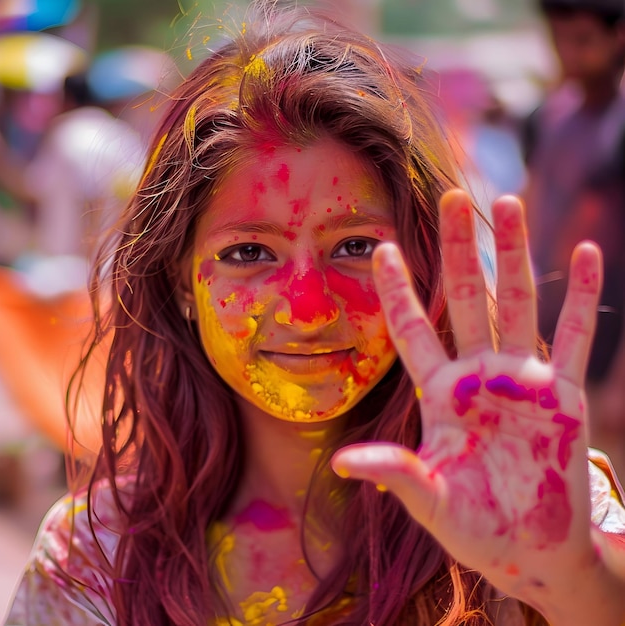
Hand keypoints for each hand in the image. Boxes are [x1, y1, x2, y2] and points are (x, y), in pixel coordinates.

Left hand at [331, 189, 622, 623]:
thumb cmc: (474, 528)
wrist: (530, 550)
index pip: (411, 328)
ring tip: (508, 202)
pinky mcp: (564, 397)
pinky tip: (585, 254)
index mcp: (439, 393)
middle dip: (459, 249)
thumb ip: (395, 474)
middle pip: (466, 297)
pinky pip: (575, 338)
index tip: (379, 246)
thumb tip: (343, 465)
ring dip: (515, 253)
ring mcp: (523, 380)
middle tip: (453, 197)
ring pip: (517, 303)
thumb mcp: (429, 500)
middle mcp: (478, 374)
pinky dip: (582, 298)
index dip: (396, 289)